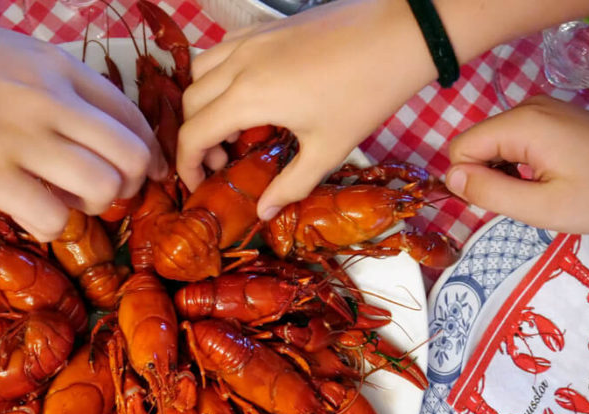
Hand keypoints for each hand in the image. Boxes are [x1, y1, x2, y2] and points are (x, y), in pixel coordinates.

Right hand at [175, 0, 434, 219]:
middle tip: (225, 160)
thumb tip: (264, 213)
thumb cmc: (366, 93)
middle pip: (190, 104)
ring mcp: (250, 40)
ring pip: (199, 71)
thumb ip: (290, 185)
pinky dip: (219, 74)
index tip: (200, 184)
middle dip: (196, 137)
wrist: (400, 32)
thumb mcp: (329, 148)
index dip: (188, 165)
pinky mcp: (265, 26)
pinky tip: (246, 91)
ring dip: (204, 102)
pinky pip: (222, 49)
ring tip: (232, 125)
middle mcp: (238, 64)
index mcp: (248, 97)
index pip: (193, 134)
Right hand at [446, 95, 588, 233]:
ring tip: (543, 190)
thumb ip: (489, 192)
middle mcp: (530, 106)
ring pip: (495, 143)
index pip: (461, 148)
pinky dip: (523, 163)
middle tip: (528, 199)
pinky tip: (551, 178)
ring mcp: (546, 108)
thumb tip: (449, 178)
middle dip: (489, 176)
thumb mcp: (542, 208)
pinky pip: (517, 139)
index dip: (470, 181)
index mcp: (524, 124)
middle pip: (477, 143)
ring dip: (507, 172)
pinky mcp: (557, 117)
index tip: (502, 202)